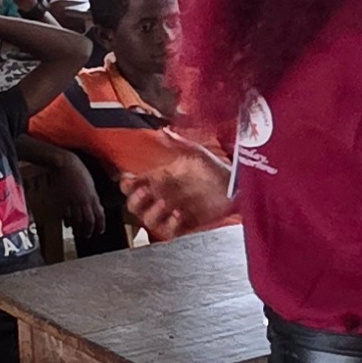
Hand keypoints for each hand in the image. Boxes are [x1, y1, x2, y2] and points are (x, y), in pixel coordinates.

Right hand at [120, 150, 234, 233]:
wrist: (235, 187)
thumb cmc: (215, 169)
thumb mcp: (196, 154)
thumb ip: (178, 143)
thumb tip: (164, 130)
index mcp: (160, 180)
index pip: (132, 185)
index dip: (126, 184)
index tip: (130, 180)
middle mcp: (162, 197)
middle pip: (134, 206)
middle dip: (135, 200)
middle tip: (146, 192)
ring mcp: (171, 212)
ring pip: (148, 221)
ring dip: (152, 213)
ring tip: (166, 203)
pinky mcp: (185, 225)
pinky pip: (169, 232)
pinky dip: (171, 224)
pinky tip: (180, 214)